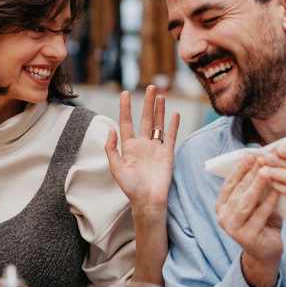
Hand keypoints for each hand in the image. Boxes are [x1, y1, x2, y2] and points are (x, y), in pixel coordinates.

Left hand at [105, 85, 180, 213]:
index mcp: (129, 146)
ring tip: (161, 95)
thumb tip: (110, 130)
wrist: (148, 200)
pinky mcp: (167, 153)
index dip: (126, 108)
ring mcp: (156, 148)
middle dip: (148, 103)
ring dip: (160, 110)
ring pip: (158, 124)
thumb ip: (112, 148)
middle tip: (150, 87)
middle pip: (146, 118)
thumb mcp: (115, 168)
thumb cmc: (130, 187)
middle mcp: (143, 144)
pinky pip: (170, 136)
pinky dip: (173, 124)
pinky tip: (175, 113)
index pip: (126, 122)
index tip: (125, 93)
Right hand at [216, 155, 283, 265]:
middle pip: (238, 191)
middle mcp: (223, 217)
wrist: (266, 252)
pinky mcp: (246, 238)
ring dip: (257, 185)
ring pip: (246, 202)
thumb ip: (255, 186)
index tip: (250, 154)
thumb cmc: (262, 222)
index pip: (229, 183)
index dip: (239, 169)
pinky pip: (259, 215)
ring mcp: (233, 229)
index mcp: (221, 206)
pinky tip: (277, 190)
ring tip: (267, 170)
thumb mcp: (256, 202)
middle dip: (250, 173)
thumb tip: (263, 160)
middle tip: (262, 158)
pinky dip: (269, 202)